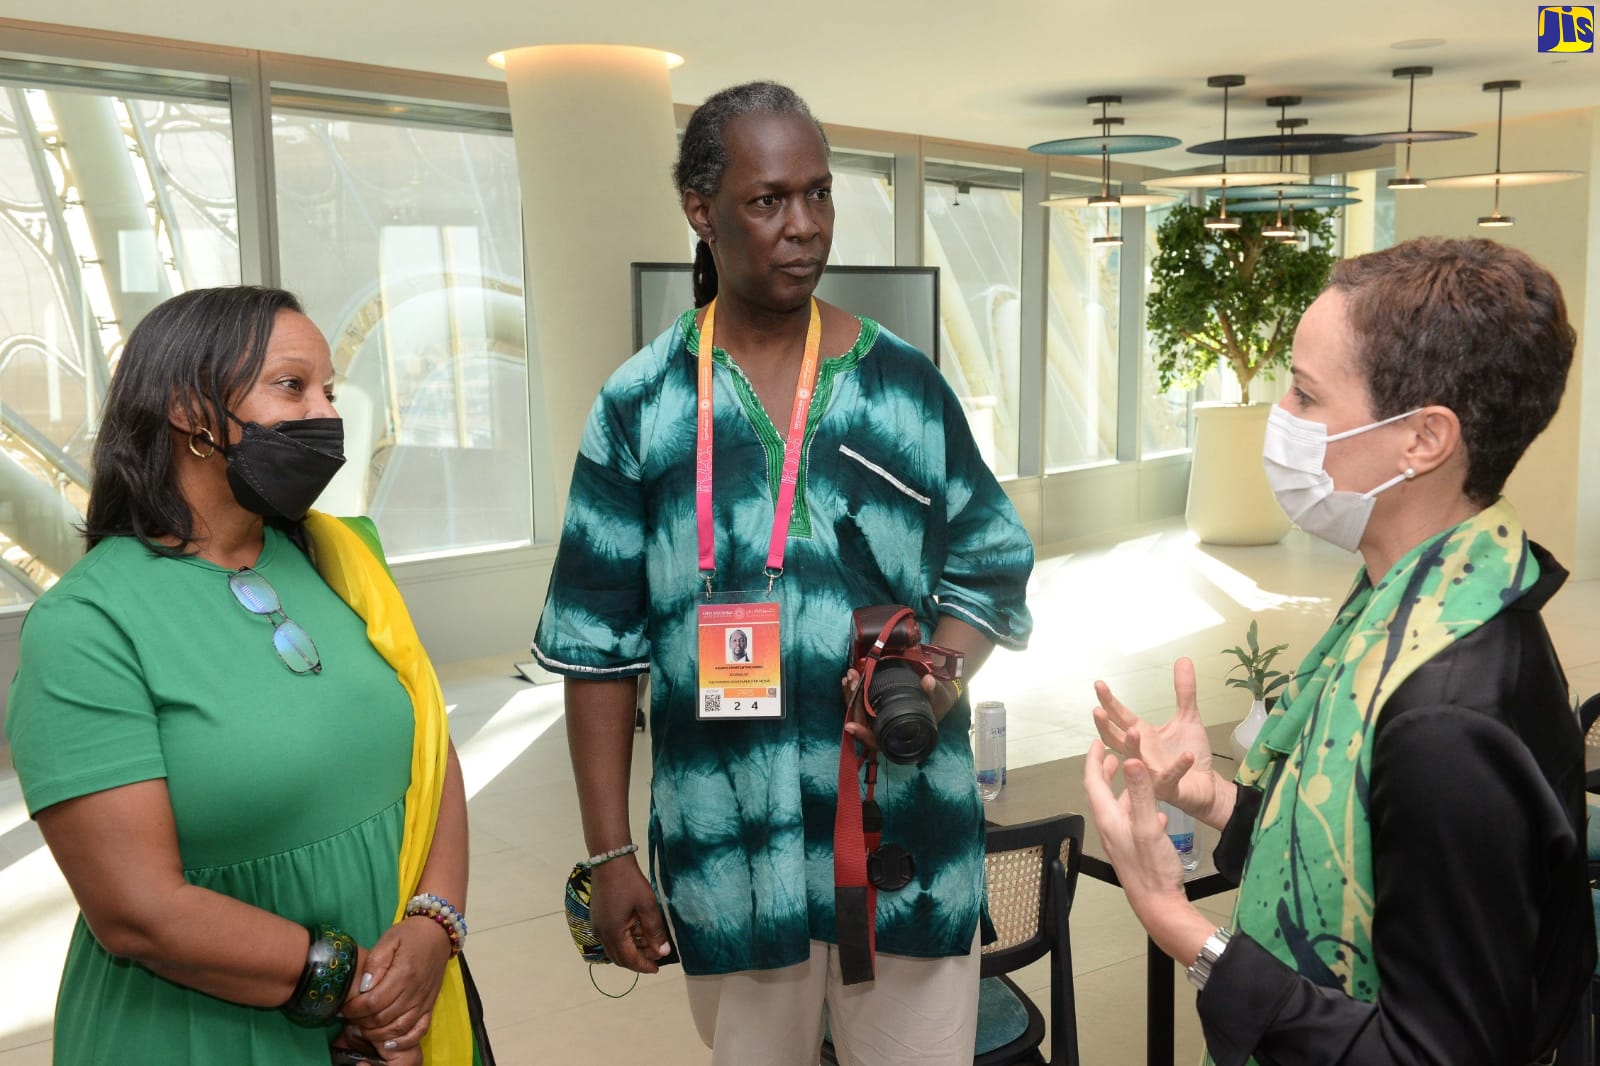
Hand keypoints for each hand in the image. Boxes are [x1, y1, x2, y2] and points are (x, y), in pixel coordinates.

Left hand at [340, 917, 450, 1051]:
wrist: (438, 933)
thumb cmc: (410, 935)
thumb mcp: (389, 940)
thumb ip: (375, 963)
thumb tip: (364, 987)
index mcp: (403, 973)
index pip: (373, 1002)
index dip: (354, 1009)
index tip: (343, 1007)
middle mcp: (415, 991)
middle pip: (383, 1018)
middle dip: (361, 1022)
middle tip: (350, 1017)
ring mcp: (424, 1001)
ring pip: (398, 1028)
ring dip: (377, 1033)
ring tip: (363, 1028)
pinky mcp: (430, 1005)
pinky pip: (418, 1030)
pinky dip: (403, 1040)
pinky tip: (388, 1042)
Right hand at [589, 856, 672, 973]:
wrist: (610, 860)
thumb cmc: (630, 882)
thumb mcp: (647, 906)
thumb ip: (655, 931)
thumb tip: (663, 952)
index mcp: (613, 933)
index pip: (629, 959)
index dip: (644, 966)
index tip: (657, 969)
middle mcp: (602, 933)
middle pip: (619, 957)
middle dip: (638, 960)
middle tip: (655, 957)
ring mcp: (597, 926)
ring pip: (614, 948)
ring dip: (631, 950)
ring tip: (649, 943)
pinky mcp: (597, 918)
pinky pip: (611, 938)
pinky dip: (624, 940)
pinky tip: (637, 931)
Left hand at [840, 668, 956, 752]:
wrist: (939, 697)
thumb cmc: (938, 704)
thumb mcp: (938, 699)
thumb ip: (932, 692)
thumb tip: (928, 681)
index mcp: (897, 736)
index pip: (876, 741)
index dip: (862, 736)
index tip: (850, 726)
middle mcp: (884, 731)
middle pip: (860, 722)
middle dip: (852, 700)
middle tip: (852, 680)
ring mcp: (876, 720)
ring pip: (856, 712)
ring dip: (850, 693)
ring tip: (850, 675)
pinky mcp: (874, 709)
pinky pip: (858, 703)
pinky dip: (853, 691)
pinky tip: (850, 679)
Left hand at [1081, 741, 1212, 962]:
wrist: (1159, 906)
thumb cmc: (1153, 870)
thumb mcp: (1148, 826)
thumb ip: (1141, 793)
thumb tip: (1131, 761)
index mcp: (1109, 819)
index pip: (1093, 783)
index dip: (1093, 761)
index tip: (1097, 743)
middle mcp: (1110, 828)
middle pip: (1101, 794)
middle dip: (1103, 772)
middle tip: (1110, 754)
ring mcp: (1121, 840)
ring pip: (1117, 808)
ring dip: (1122, 790)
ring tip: (1132, 776)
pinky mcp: (1133, 850)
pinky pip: (1132, 823)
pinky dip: (1139, 810)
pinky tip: (1157, 812)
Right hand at [1092, 658, 1223, 822]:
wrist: (1206, 785)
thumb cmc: (1190, 754)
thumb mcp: (1188, 718)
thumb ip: (1184, 691)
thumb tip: (1182, 659)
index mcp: (1143, 736)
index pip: (1120, 717)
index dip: (1109, 702)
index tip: (1099, 684)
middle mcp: (1141, 754)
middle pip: (1116, 740)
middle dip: (1106, 726)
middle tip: (1098, 711)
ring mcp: (1151, 773)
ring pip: (1135, 761)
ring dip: (1132, 746)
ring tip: (1134, 730)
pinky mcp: (1169, 788)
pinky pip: (1170, 777)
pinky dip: (1178, 766)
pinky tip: (1186, 755)